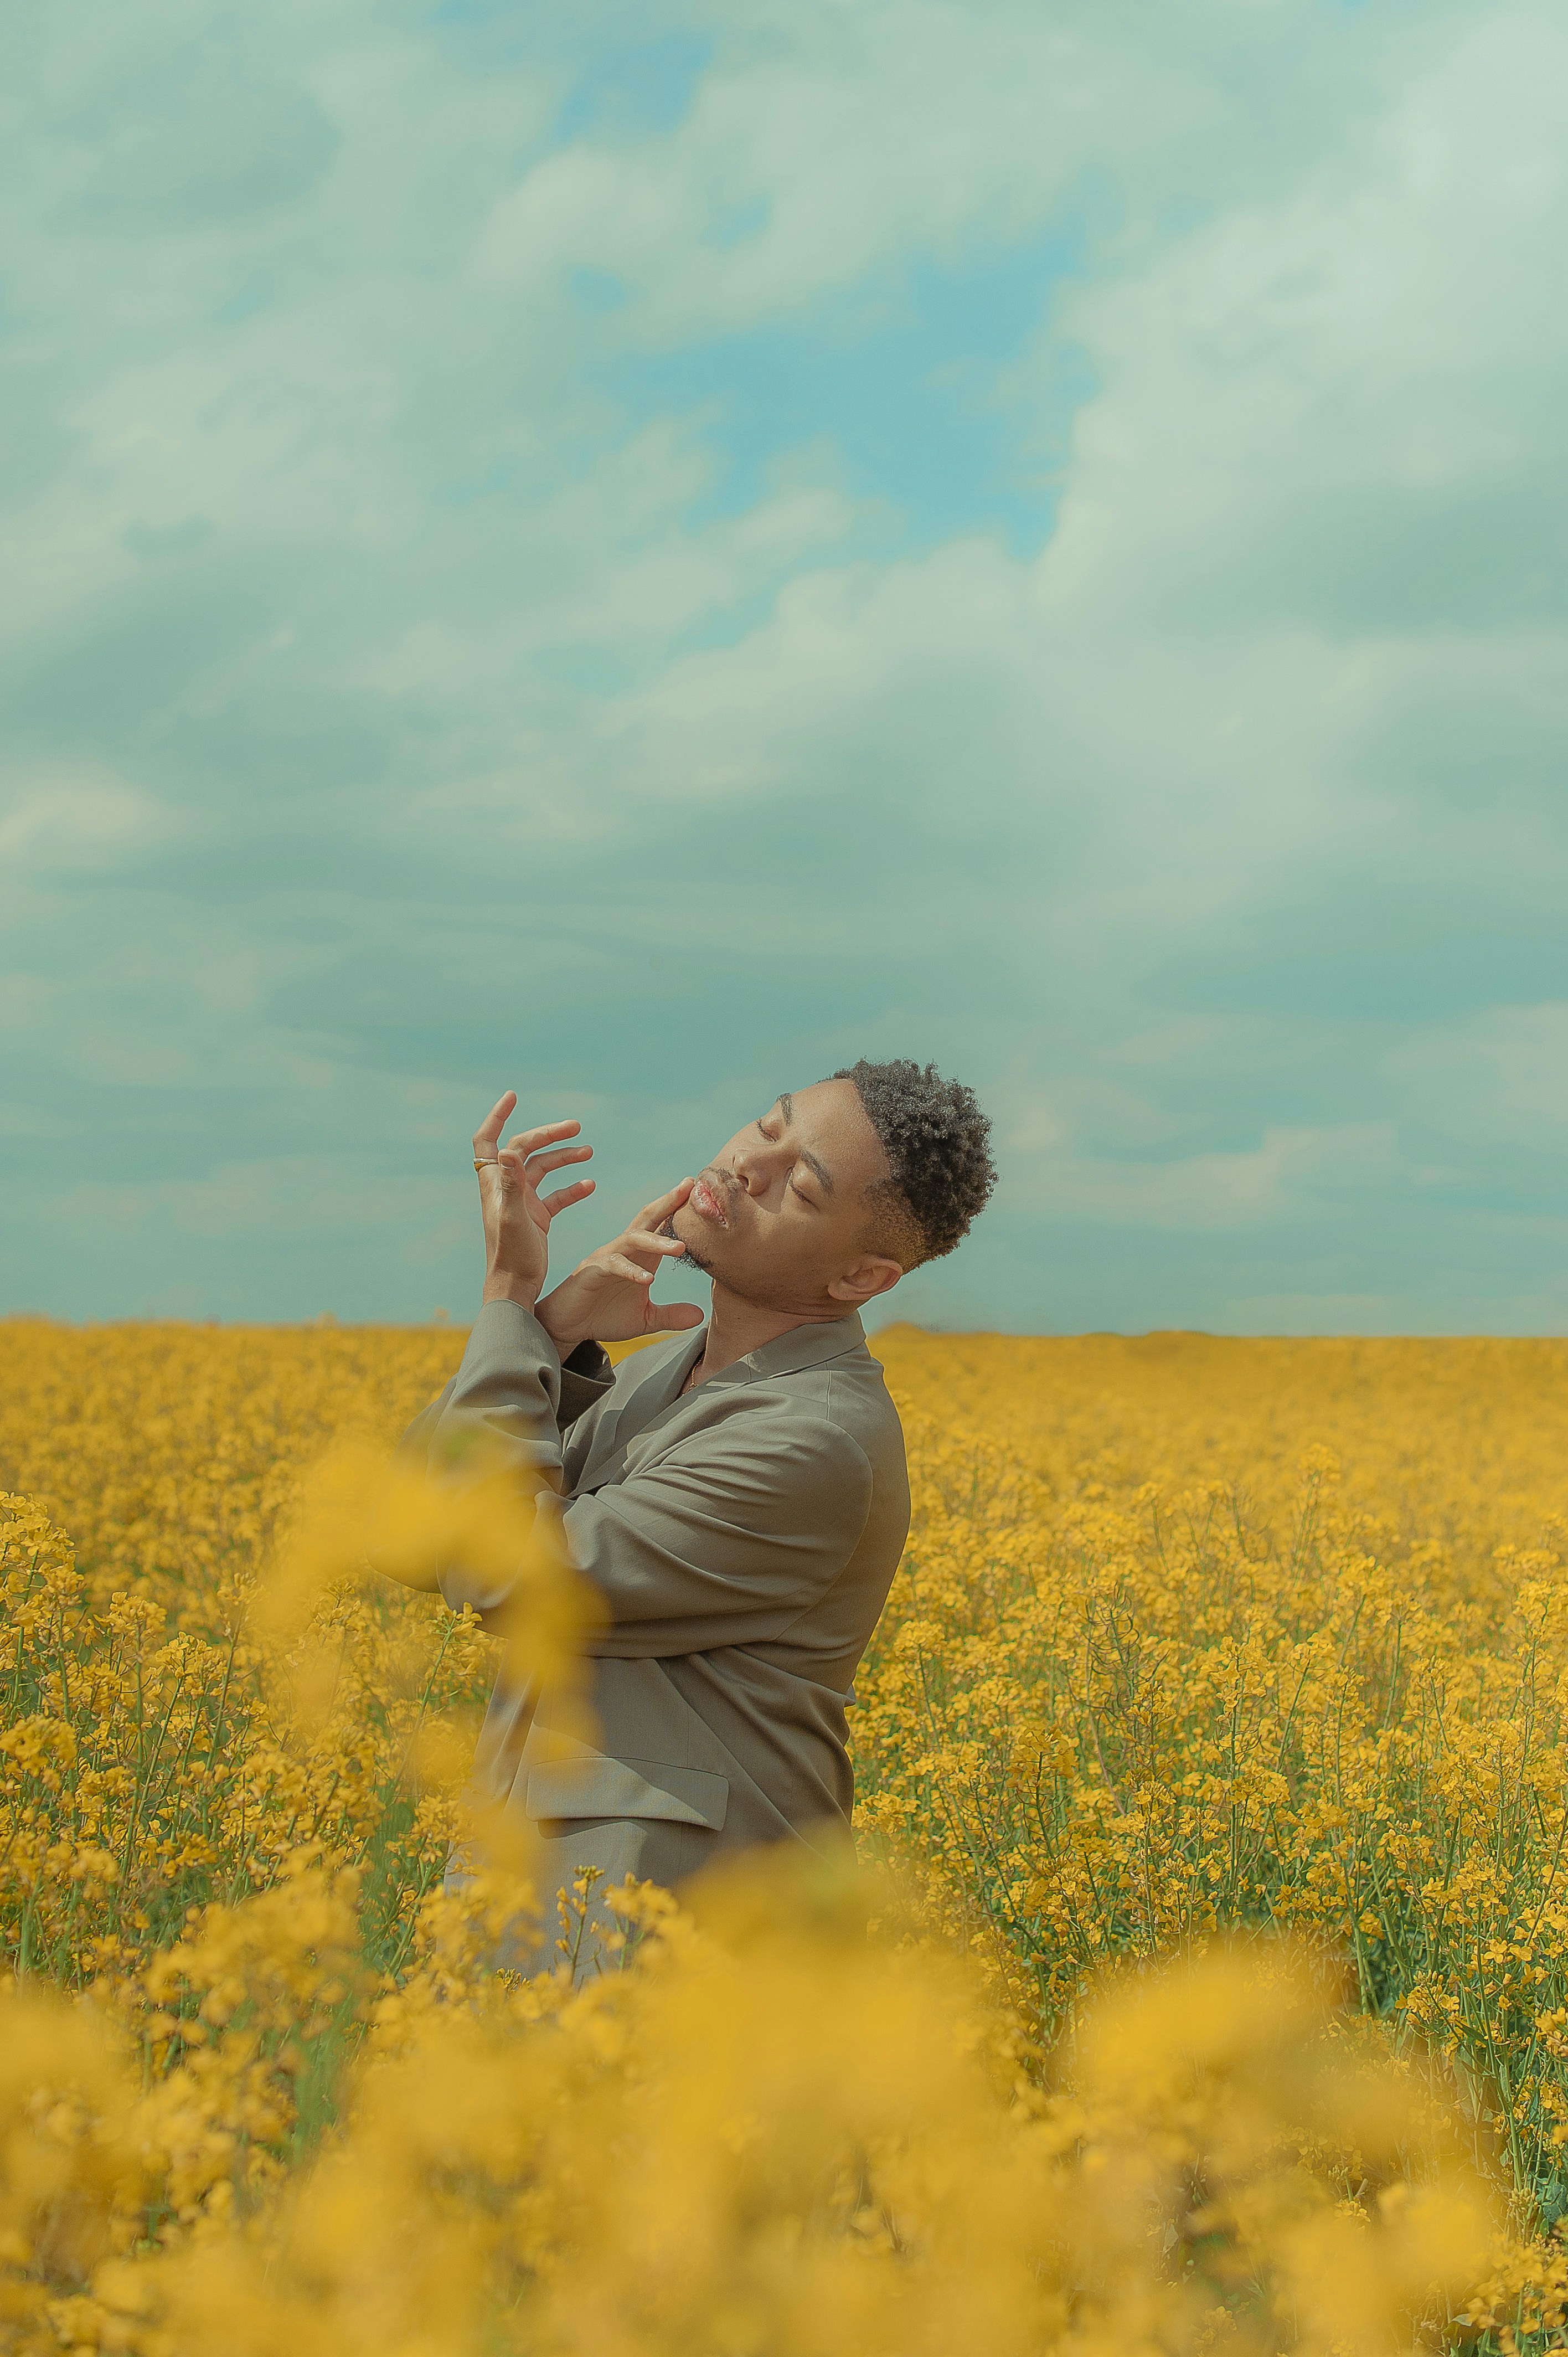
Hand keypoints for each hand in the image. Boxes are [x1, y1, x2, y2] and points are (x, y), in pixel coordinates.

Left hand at [472, 1092, 595, 1310]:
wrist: (515, 1288)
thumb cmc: (511, 1256)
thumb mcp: (513, 1219)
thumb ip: (510, 1184)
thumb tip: (507, 1150)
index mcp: (495, 1184)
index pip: (488, 1140)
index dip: (497, 1115)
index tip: (513, 1096)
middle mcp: (506, 1189)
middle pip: (525, 1149)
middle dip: (549, 1134)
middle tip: (576, 1126)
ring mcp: (522, 1202)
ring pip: (544, 1169)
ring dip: (565, 1158)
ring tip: (590, 1151)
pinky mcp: (537, 1217)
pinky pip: (557, 1196)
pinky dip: (572, 1188)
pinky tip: (590, 1186)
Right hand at [535, 1179, 706, 1352]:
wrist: (568, 1328)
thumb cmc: (604, 1316)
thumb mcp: (645, 1318)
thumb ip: (670, 1315)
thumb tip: (700, 1315)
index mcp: (640, 1256)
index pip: (662, 1226)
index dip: (679, 1209)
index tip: (701, 1192)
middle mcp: (624, 1250)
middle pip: (648, 1218)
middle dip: (668, 1202)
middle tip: (690, 1186)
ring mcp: (606, 1257)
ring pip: (633, 1239)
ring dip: (657, 1241)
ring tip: (680, 1248)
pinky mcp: (591, 1271)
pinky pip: (613, 1265)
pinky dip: (631, 1271)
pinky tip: (648, 1280)